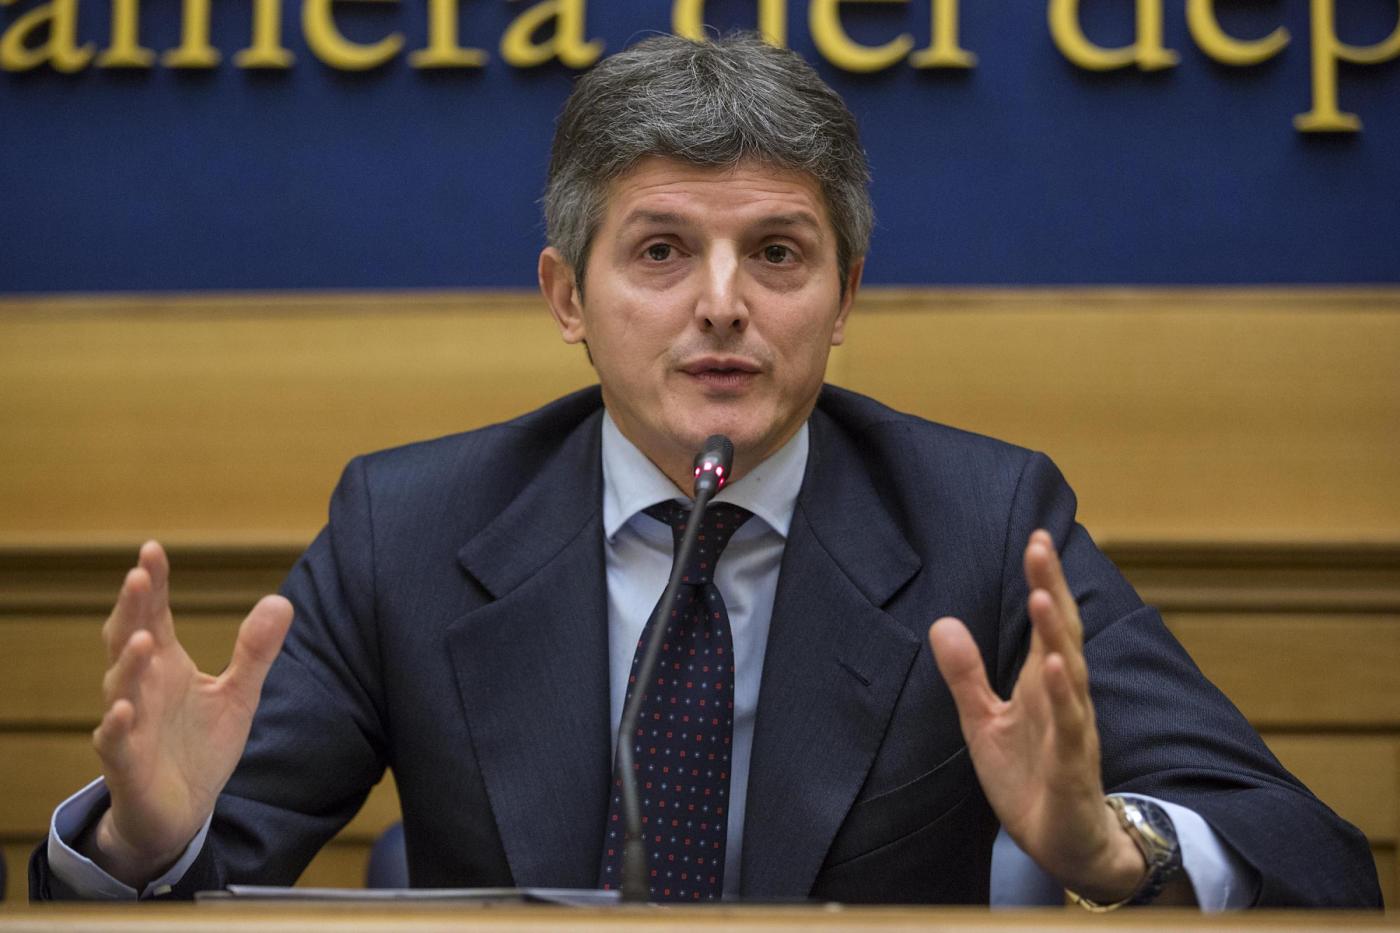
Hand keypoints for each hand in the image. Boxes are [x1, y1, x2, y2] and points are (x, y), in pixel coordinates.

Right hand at [88, 541, 292, 887]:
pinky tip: (124, 710)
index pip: (153, 615)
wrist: (182, 812)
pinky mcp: (126, 763)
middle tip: (140, 574)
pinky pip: (115, 741)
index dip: (152, 584)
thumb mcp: (239, 694)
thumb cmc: (201, 746)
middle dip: (132, 609)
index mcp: (165, 665)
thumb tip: (281, 601)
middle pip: (129, 639)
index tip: (153, 549)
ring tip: (144, 638)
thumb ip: (256, 650)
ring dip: (129, 663)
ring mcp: (130, 724)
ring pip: (120, 687)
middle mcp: (141, 687)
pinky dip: (118, 725)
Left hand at [927, 530, 1145, 902]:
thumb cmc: (1031, 778)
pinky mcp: (1072, 767)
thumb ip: (966, 674)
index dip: (1043, 581)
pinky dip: (1065, 697)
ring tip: (1043, 596)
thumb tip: (942, 622)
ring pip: (1070, 674)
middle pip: (1062, 635)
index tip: (1035, 538)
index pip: (1046, 624)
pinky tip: (1056, 667)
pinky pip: (1071, 727)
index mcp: (1043, 684)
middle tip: (1040, 544)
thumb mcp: (984, 722)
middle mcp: (1065, 698)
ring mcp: (1073, 731)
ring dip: (1058, 635)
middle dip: (1052, 589)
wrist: (1064, 845)